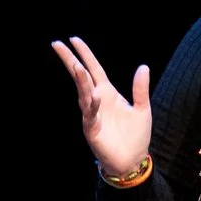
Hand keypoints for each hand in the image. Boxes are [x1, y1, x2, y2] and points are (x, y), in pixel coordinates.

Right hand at [48, 36, 151, 177]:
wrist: (133, 161)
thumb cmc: (136, 136)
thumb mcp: (142, 109)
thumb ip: (140, 89)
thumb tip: (143, 67)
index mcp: (107, 93)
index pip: (94, 69)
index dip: (85, 54)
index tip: (74, 39)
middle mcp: (97, 101)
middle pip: (81, 77)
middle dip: (70, 61)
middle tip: (57, 44)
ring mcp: (92, 115)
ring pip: (83, 94)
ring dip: (81, 81)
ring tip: (77, 67)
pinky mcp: (92, 130)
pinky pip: (90, 115)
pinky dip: (92, 105)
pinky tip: (94, 96)